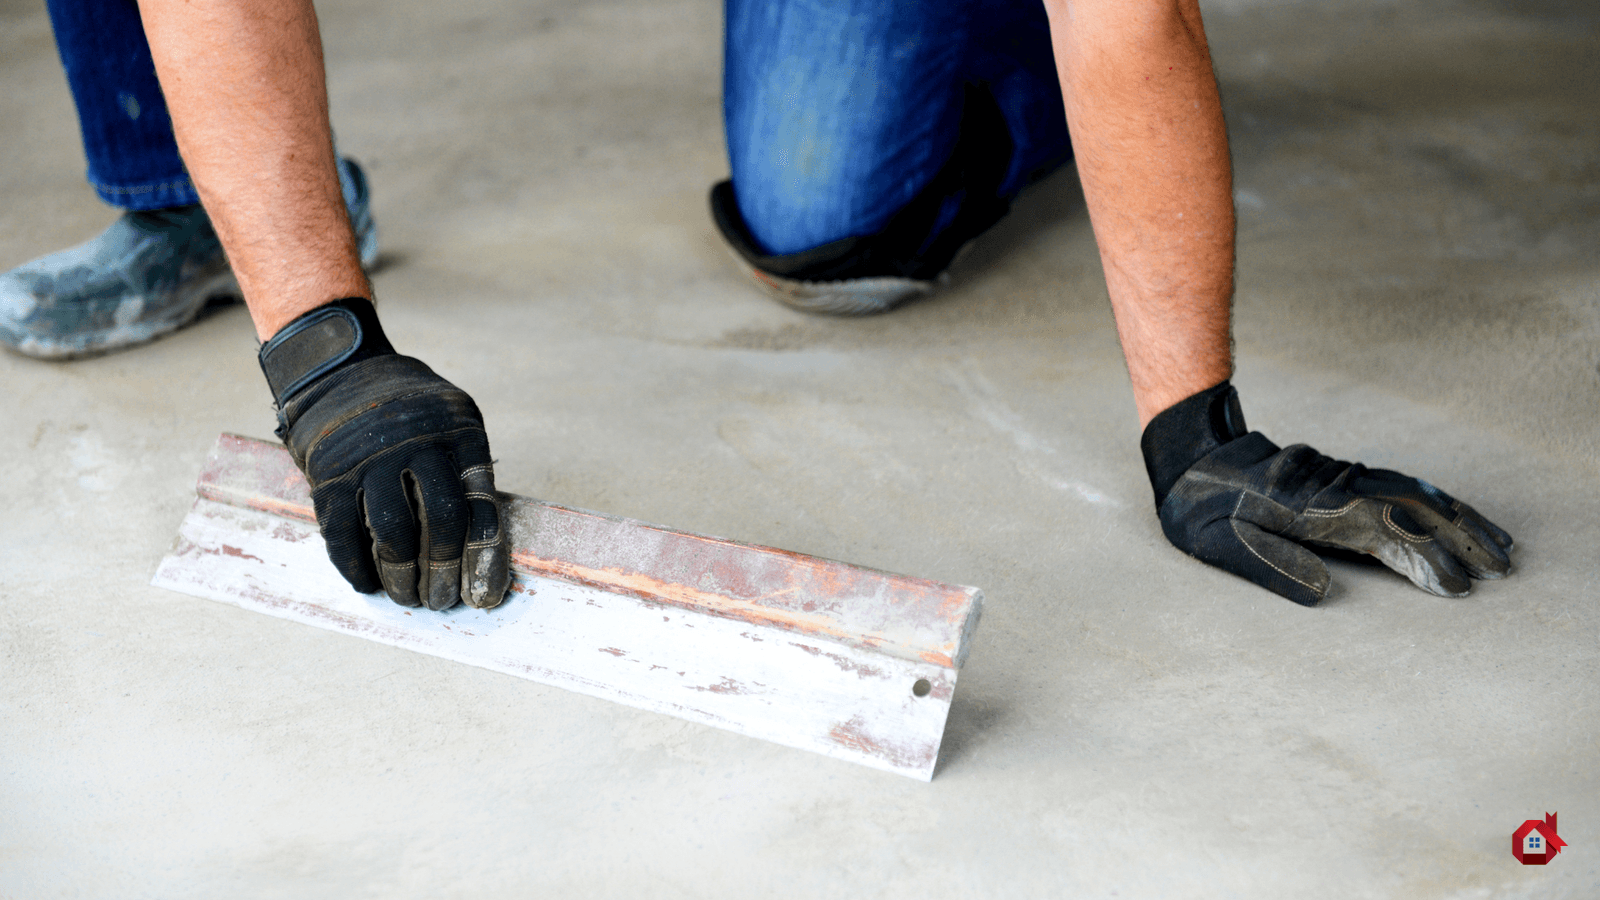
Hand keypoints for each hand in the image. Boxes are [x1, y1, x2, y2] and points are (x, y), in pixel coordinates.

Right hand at [258, 298, 509, 609]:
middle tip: (443, 601)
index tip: (484, 594)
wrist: (341, 374)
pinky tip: (371, 585)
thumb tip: (483, 556)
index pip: (480, 502)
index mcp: (457, 433)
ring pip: (393, 533)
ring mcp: (369, 461)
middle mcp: (415, 444)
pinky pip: (344, 534)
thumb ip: (469, 475)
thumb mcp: (455, 422)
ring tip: (411, 598)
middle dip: (445, 571)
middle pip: (440, 521)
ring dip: (404, 577)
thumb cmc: (414, 413)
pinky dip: (358, 567)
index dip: (484, 555)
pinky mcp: (329, 476)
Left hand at [1140, 382, 1512, 605]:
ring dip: (1460, 518)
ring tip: (1500, 545)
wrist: (1193, 459)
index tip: (1458, 588)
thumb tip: (1323, 594)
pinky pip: (1401, 486)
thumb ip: (1272, 566)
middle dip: (1462, 539)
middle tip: (1501, 570)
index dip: (1424, 561)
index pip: (1385, 534)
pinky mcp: (1344, 478)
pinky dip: (1437, 500)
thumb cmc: (1204, 510)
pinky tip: (1458, 516)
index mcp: (1314, 510)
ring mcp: (1345, 480)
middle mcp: (1339, 490)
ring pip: (1416, 494)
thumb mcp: (1223, 544)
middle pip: (1414, 510)